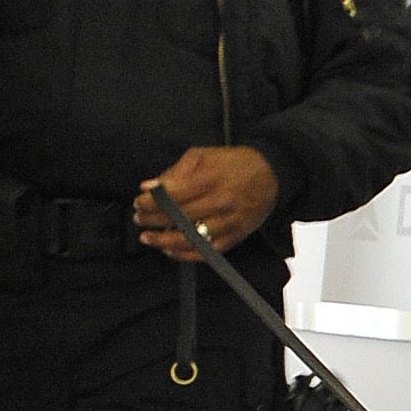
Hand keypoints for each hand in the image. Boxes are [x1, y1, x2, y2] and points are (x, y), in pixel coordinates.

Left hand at [137, 146, 282, 259]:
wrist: (272, 174)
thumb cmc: (234, 163)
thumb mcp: (203, 155)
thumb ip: (175, 171)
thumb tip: (149, 186)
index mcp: (212, 179)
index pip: (173, 195)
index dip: (151, 201)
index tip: (139, 201)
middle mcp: (221, 202)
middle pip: (179, 217)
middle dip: (153, 220)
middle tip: (138, 219)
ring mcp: (230, 222)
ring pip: (192, 238)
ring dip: (165, 240)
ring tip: (149, 238)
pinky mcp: (237, 236)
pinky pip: (209, 251)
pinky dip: (187, 254)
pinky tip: (171, 250)